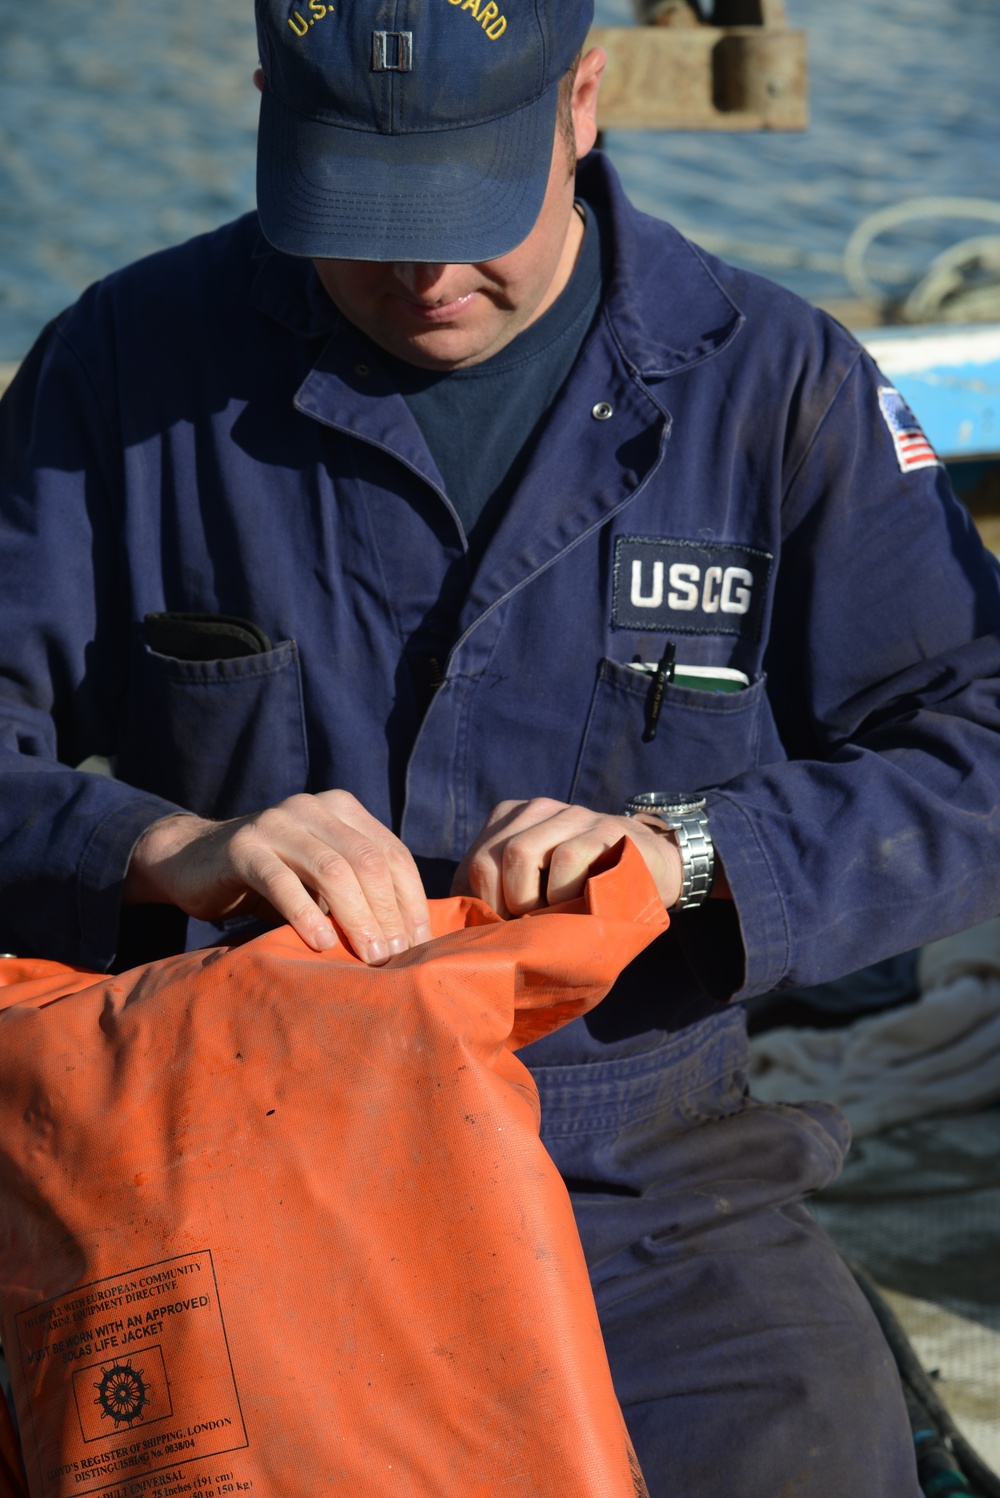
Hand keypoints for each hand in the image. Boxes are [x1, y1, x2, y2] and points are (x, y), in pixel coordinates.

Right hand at [124, 791, 431, 964]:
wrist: (192, 861)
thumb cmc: (270, 878)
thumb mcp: (319, 879)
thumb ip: (358, 891)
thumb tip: (411, 939)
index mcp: (342, 809)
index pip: (392, 854)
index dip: (411, 900)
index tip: (421, 945)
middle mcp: (313, 807)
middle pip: (368, 862)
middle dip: (388, 913)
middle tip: (396, 957)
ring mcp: (277, 822)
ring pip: (332, 870)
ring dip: (356, 918)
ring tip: (370, 957)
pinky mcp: (243, 847)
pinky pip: (282, 882)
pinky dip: (306, 914)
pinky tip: (321, 944)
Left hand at [452, 798, 683, 916]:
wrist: (649, 870)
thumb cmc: (581, 890)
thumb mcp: (534, 888)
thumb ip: (497, 895)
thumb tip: (451, 933)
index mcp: (511, 819)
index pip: (474, 863)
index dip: (483, 906)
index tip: (505, 930)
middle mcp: (537, 810)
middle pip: (490, 858)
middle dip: (503, 905)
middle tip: (527, 929)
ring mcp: (571, 814)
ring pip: (521, 853)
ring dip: (530, 901)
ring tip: (551, 919)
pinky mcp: (604, 828)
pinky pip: (566, 859)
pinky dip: (564, 893)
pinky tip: (577, 905)